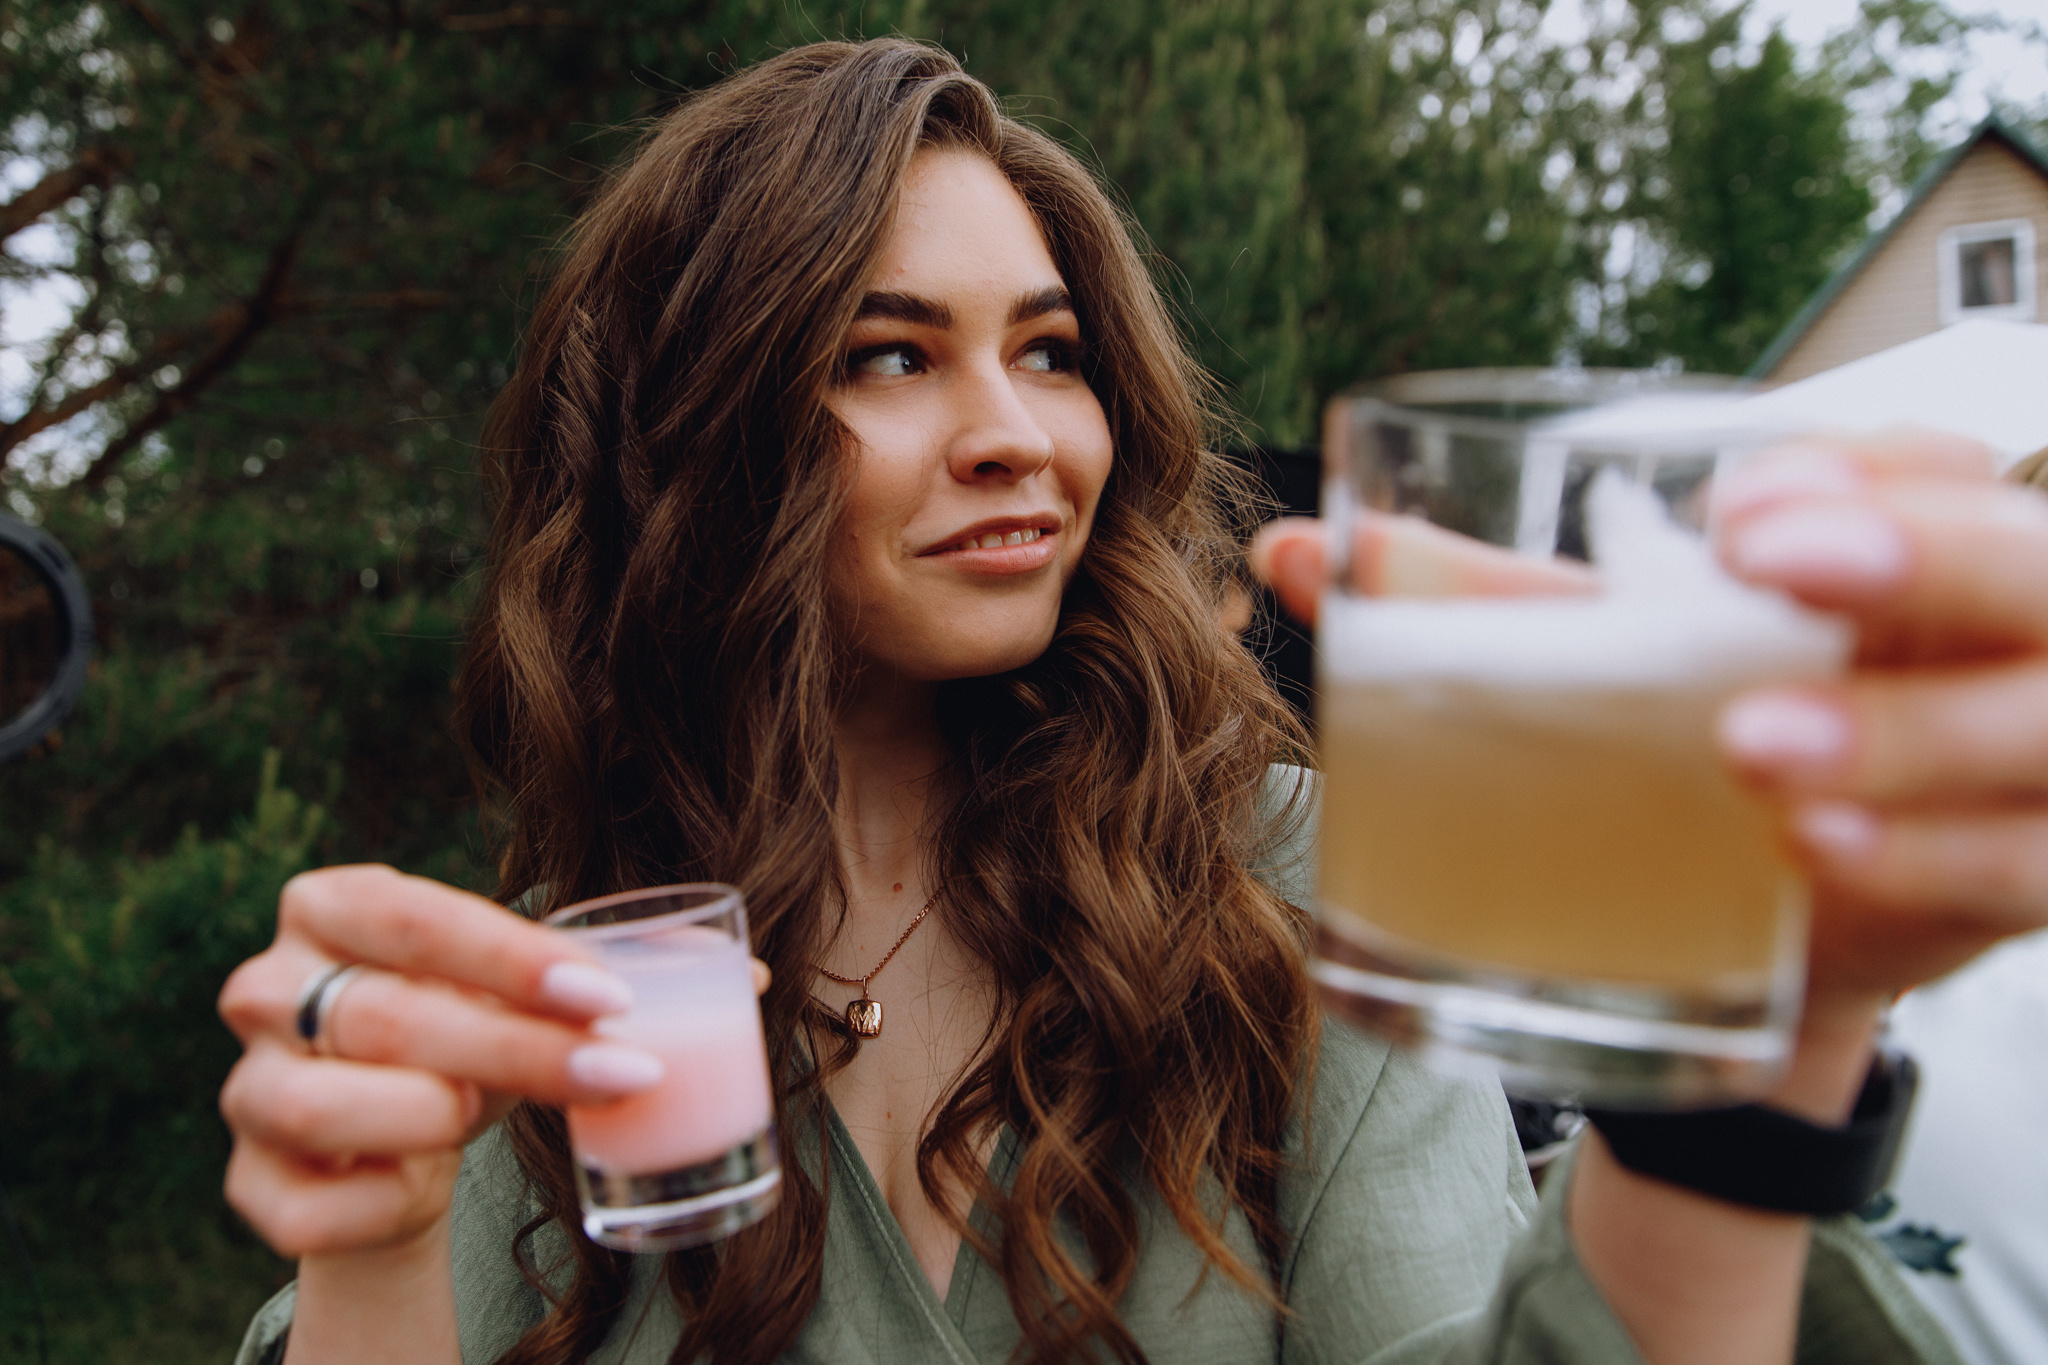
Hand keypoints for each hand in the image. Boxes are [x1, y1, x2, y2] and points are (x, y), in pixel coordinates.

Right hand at [217, 865, 665, 1259]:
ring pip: (330, 1108)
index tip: (606, 994)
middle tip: (627, 1072)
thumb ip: (620, 968)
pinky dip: (387, 1204)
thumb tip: (756, 977)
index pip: (415, 918)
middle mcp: (267, 984)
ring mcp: (245, 1085)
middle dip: (520, 1051)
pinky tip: (420, 1186)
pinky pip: (315, 1207)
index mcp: (334, 905)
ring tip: (485, 1118)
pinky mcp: (246, 1183)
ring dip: (436, 1120)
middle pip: (391, 1018)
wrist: (393, 1144)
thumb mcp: (524, 989)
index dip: (511, 958)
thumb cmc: (466, 1033)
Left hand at [1252, 434, 2047, 1078]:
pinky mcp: (2021, 871)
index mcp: (1901, 538)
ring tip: (1750, 743)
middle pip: (2026, 568)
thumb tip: (1291, 550)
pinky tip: (1815, 856)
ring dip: (1898, 729)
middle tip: (1764, 566)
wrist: (1771, 918)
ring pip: (2031, 723)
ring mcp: (2025, 753)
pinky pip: (2019, 862)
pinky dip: (1925, 855)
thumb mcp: (1607, 657)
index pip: (1934, 461)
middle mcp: (1990, 632)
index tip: (1736, 509)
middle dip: (1920, 557)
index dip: (1866, 473)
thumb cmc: (1690, 736)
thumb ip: (1481, 600)